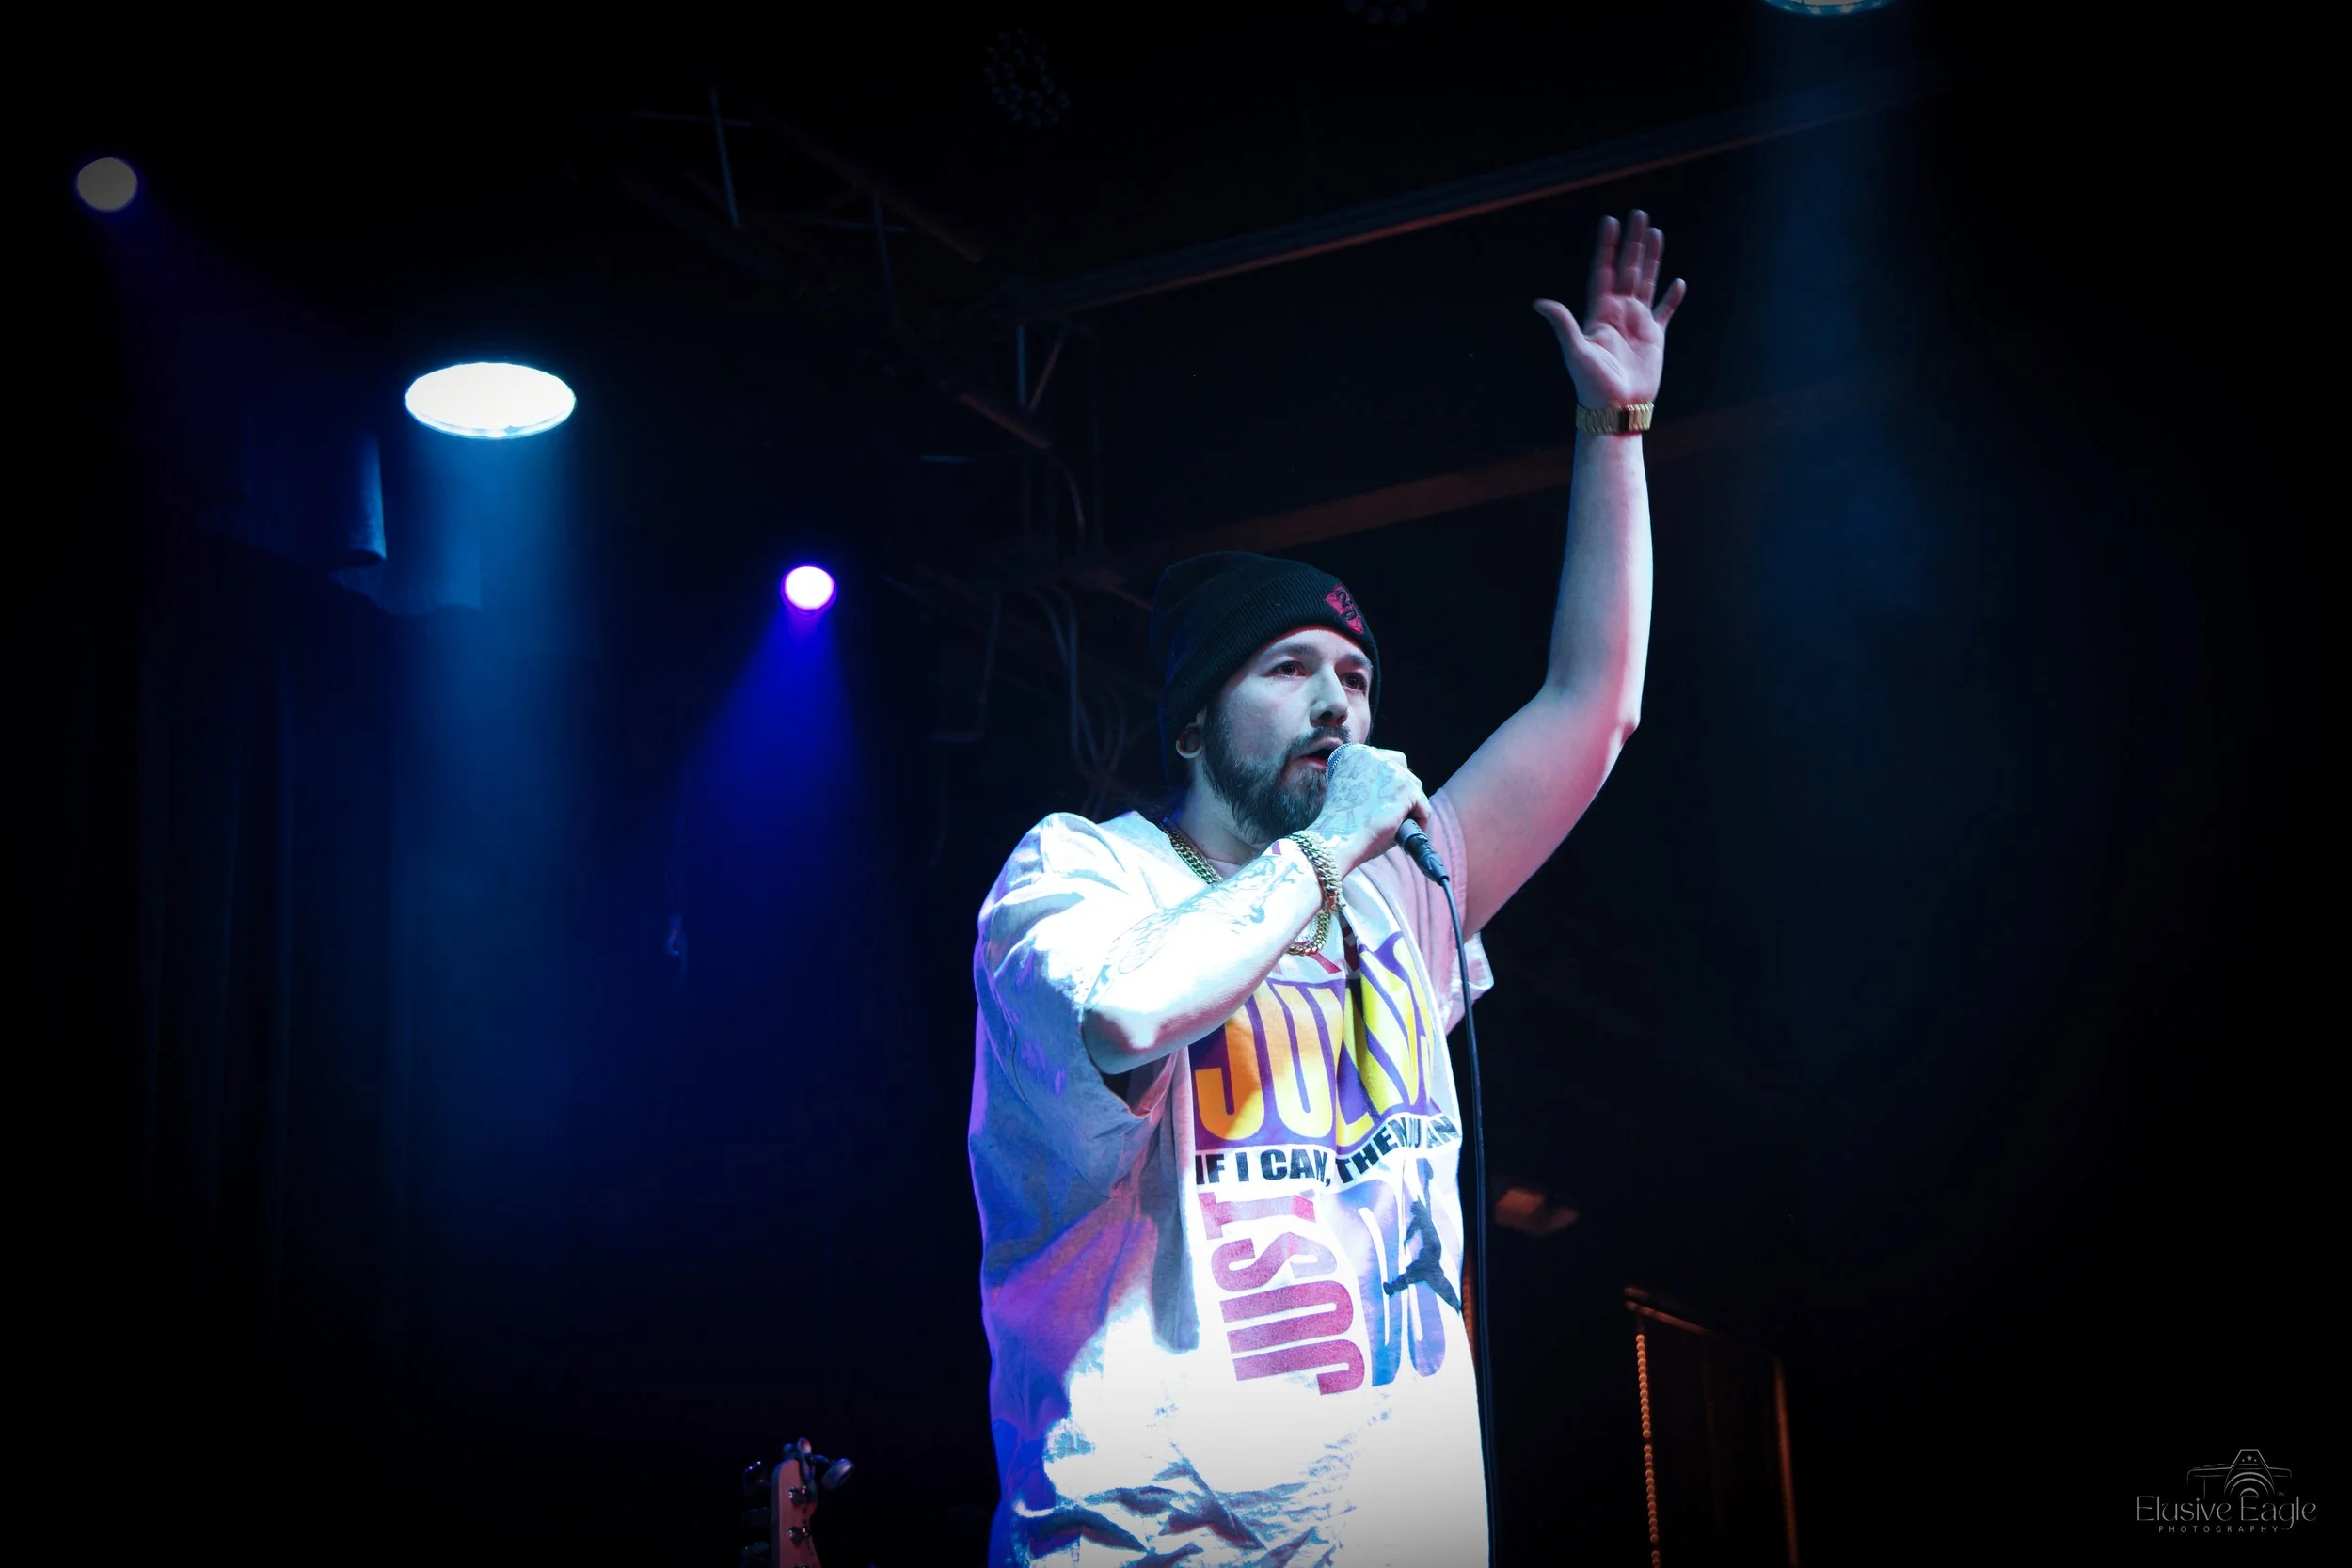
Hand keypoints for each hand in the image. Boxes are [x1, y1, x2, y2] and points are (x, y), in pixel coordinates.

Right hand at [1309, 744, 1430, 876]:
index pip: (1386, 760)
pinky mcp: (1405, 787)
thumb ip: (1369, 783)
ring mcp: (1391, 769)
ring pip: (1415, 789)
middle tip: (1397, 815)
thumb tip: (1396, 792)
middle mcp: (1373, 755)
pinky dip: (1419, 822)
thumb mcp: (1350, 793)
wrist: (1339, 840)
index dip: (1389, 783)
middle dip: (1404, 794)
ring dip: (1411, 808)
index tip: (1384, 801)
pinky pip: (1423, 807)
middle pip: (1404, 771)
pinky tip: (1406, 834)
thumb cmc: (1341, 825)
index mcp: (1354, 753)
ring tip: (1400, 827)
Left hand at [1533, 210, 1685, 410]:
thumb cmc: (1592, 385)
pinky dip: (1672, 298)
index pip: (1603, 271)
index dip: (1607, 247)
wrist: (1616, 410)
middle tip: (1638, 214)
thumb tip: (1539, 303)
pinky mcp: (1655, 337)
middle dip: (1632, 243)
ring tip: (1656, 234)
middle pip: (1627, 269)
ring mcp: (1637, 323)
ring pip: (1646, 282)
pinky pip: (1665, 312)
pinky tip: (1678, 282)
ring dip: (1652, 259)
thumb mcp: (1577, 352)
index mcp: (1599, 313)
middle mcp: (1618, 313)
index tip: (1610, 222)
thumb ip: (1563, 324)